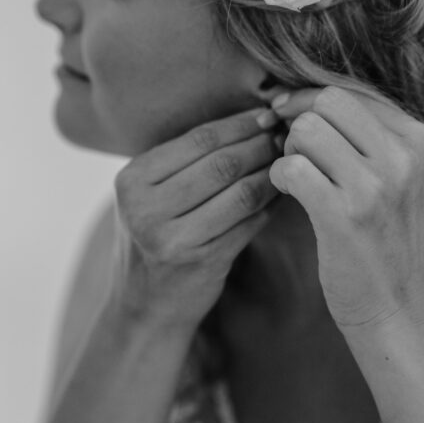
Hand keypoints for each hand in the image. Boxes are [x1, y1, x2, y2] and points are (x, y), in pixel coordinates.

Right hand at [110, 106, 283, 328]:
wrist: (143, 308)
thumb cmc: (155, 240)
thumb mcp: (149, 197)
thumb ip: (185, 163)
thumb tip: (253, 120)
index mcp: (132, 180)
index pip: (198, 139)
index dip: (240, 124)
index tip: (269, 114)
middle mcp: (145, 207)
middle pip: (221, 163)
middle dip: (261, 145)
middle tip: (289, 135)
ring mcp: (172, 238)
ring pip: (240, 192)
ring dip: (272, 173)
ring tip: (291, 161)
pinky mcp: (201, 261)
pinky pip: (248, 222)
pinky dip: (270, 204)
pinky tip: (283, 194)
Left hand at [266, 85, 423, 330]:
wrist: (396, 307)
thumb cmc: (383, 238)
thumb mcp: (395, 177)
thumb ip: (363, 136)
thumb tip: (297, 98)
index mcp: (418, 139)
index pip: (350, 92)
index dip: (308, 99)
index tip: (285, 114)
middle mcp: (402, 155)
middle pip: (327, 101)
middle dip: (298, 121)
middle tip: (293, 152)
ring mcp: (376, 185)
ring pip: (306, 130)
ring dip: (288, 150)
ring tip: (296, 177)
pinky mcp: (344, 214)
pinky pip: (291, 167)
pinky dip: (279, 177)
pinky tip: (288, 193)